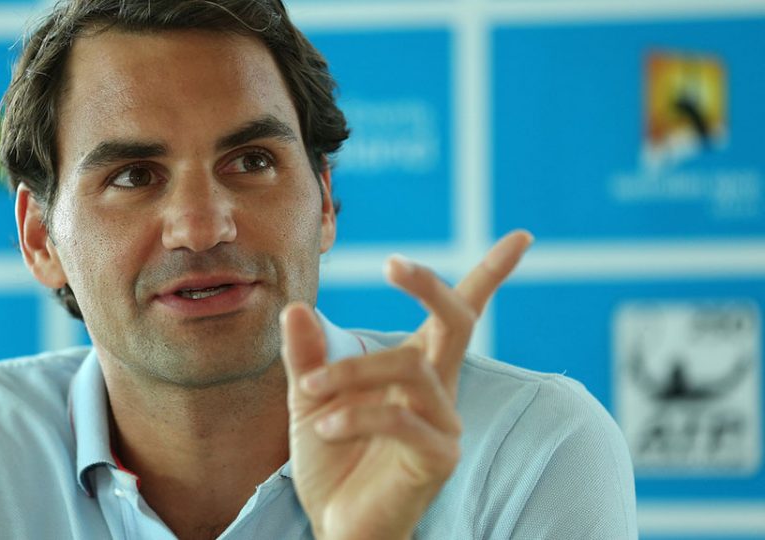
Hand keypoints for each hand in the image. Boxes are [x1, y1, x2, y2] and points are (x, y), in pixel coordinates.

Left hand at [280, 230, 532, 539]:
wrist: (335, 524)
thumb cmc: (332, 461)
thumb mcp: (311, 401)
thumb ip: (307, 356)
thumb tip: (297, 307)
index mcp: (416, 370)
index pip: (459, 315)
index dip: (490, 274)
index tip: (521, 237)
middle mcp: (439, 391)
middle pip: (456, 322)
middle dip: (429, 285)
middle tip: (393, 263)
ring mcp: (444, 424)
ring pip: (410, 368)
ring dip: (351, 372)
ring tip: (310, 393)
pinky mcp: (438, 458)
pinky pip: (402, 419)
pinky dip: (357, 416)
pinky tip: (327, 427)